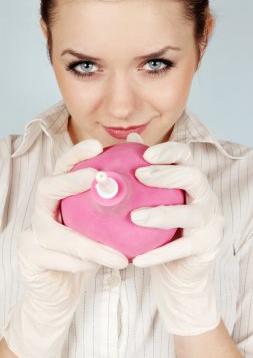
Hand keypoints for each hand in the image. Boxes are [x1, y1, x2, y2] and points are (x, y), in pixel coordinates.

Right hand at [3, 139, 127, 357]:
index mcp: (60, 196)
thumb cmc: (89, 249)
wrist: (64, 288)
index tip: (97, 146)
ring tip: (117, 254)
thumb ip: (117, 200)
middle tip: (96, 177)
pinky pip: (54, 258)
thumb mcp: (104, 224)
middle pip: (47, 187)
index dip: (77, 155)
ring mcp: (31, 232)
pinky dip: (79, 264)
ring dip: (87, 243)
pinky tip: (99, 268)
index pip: (63, 167)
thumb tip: (139, 161)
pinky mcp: (29, 256)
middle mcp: (42, 208)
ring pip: (54, 232)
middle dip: (71, 181)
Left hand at [130, 141, 223, 335]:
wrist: (180, 266)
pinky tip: (137, 259)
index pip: (186, 155)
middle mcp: (206, 196)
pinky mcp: (206, 246)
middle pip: (193, 176)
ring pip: (190, 214)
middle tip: (140, 175)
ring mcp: (210, 221)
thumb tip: (129, 140)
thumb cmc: (163, 226)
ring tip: (135, 217)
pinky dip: (160, 254)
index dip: (169, 151)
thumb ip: (145, 170)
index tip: (146, 154)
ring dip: (162, 214)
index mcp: (191, 179)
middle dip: (167, 174)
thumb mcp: (154, 197)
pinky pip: (182, 249)